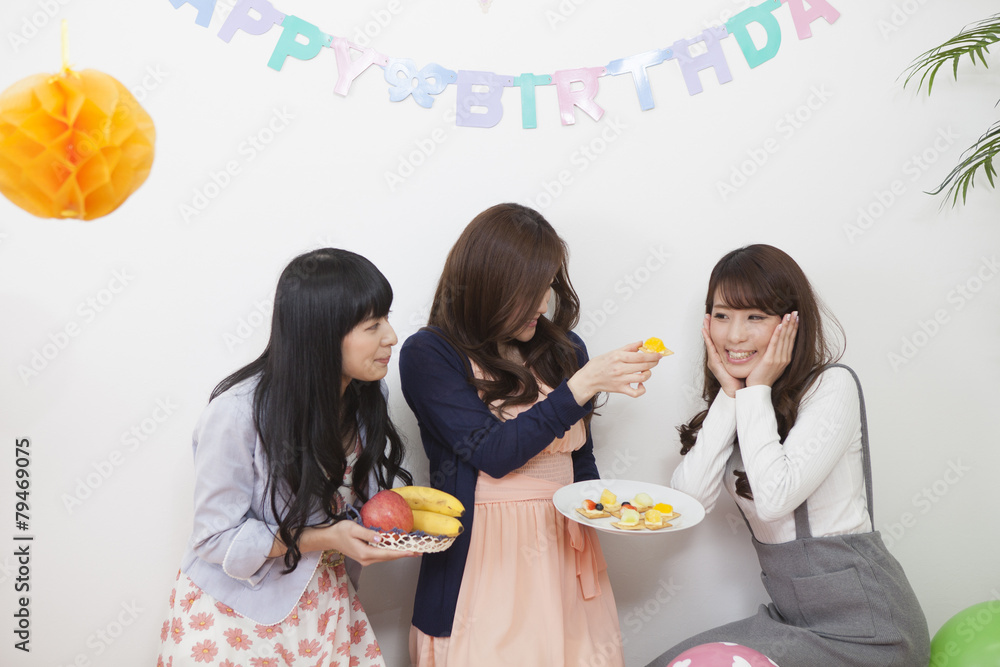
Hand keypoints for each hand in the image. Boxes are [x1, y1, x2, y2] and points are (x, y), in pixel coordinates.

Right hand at [272, 520, 417, 565]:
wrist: (329, 538)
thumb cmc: (340, 531)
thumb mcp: (353, 528)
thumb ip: (368, 533)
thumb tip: (382, 538)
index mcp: (365, 553)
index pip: (388, 554)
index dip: (402, 553)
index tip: (414, 551)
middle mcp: (367, 559)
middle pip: (390, 557)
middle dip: (405, 554)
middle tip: (420, 550)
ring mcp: (366, 559)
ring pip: (386, 557)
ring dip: (399, 553)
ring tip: (413, 549)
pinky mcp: (366, 556)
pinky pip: (382, 555)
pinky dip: (392, 551)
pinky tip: (398, 547)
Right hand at [567, 341, 661, 404]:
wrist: (588, 379)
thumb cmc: (599, 365)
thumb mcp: (612, 352)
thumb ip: (628, 348)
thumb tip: (641, 344)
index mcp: (618, 357)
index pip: (640, 356)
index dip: (652, 355)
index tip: (658, 354)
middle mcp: (620, 368)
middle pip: (644, 365)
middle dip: (654, 362)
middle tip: (656, 360)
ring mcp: (621, 380)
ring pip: (642, 377)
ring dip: (648, 373)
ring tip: (646, 370)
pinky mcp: (621, 389)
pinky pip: (636, 392)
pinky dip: (642, 389)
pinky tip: (641, 384)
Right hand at [702, 314, 743, 397]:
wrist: (739, 392)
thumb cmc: (742, 379)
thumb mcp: (745, 363)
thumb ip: (746, 354)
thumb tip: (754, 345)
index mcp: (723, 357)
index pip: (719, 340)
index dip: (717, 330)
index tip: (715, 318)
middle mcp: (717, 357)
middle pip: (712, 338)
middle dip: (709, 326)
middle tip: (707, 315)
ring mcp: (714, 360)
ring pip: (709, 341)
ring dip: (706, 329)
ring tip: (705, 319)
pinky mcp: (714, 363)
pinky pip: (710, 348)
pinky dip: (707, 339)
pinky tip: (705, 330)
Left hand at [746, 311, 798, 388]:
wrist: (758, 389)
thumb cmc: (761, 376)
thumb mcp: (771, 363)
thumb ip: (774, 353)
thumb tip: (774, 344)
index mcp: (785, 358)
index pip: (791, 340)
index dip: (794, 328)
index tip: (796, 317)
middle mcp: (784, 358)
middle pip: (790, 337)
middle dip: (793, 323)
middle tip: (795, 312)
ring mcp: (778, 359)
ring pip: (784, 339)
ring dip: (787, 325)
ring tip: (789, 315)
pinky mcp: (770, 360)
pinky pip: (774, 344)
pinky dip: (777, 334)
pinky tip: (780, 325)